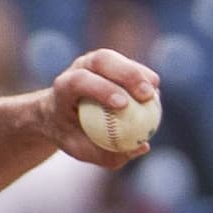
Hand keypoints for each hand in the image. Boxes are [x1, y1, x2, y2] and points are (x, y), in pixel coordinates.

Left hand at [45, 50, 159, 169]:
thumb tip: (142, 147)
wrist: (57, 115)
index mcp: (63, 87)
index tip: (123, 104)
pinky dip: (142, 76)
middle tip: (147, 95)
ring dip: (138, 73)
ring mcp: (92, 62)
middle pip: (101, 60)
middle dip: (127, 74)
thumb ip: (108, 153)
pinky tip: (155, 92)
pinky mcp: (108, 62)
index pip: (80, 81)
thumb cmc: (70, 135)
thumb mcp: (81, 150)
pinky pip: (128, 64)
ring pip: (115, 58)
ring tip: (154, 93)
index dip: (102, 89)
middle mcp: (77, 68)